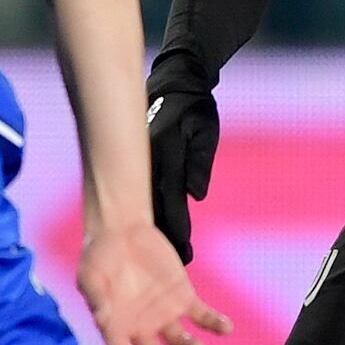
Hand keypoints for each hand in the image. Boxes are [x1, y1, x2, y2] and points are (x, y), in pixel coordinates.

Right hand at [79, 216, 233, 344]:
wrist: (121, 230)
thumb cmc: (99, 256)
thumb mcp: (90, 275)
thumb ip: (96, 298)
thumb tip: (102, 320)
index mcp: (117, 328)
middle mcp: (142, 327)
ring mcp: (165, 314)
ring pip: (181, 340)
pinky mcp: (184, 297)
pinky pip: (203, 316)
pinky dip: (215, 324)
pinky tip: (226, 328)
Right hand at [147, 88, 218, 265]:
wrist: (173, 82)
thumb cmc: (193, 106)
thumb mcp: (204, 127)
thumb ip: (199, 159)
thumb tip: (196, 193)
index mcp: (164, 152)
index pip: (170, 197)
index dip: (177, 226)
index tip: (184, 250)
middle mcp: (148, 161)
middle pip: (155, 207)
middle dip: (166, 236)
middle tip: (179, 263)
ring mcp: (142, 162)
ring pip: (148, 203)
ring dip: (158, 228)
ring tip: (170, 256)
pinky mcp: (141, 163)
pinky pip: (146, 193)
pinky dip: (154, 213)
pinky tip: (160, 231)